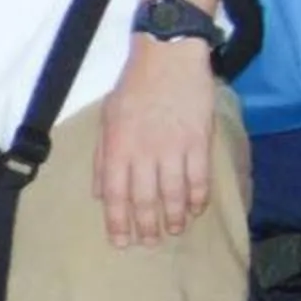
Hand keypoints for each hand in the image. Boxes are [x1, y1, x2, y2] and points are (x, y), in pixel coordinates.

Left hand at [95, 38, 217, 247]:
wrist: (167, 56)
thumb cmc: (133, 87)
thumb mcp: (107, 119)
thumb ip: (103, 158)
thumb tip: (101, 193)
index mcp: (117, 148)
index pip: (114, 196)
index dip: (117, 222)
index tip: (121, 243)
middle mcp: (144, 152)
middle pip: (145, 200)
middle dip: (147, 226)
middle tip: (151, 243)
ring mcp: (174, 148)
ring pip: (174, 194)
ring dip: (175, 217)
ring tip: (174, 231)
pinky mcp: (199, 141)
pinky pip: (199, 178)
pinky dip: (198, 197)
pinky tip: (196, 209)